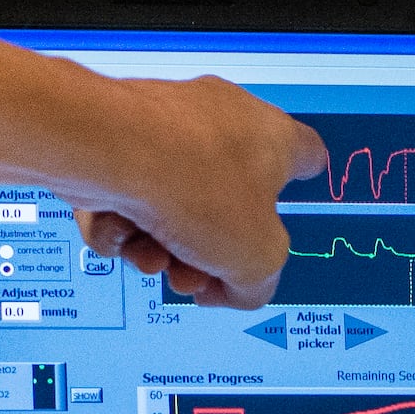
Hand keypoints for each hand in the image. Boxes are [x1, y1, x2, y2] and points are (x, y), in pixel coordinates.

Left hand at [54, 74, 322, 308]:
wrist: (109, 149)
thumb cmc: (193, 183)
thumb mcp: (255, 261)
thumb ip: (259, 283)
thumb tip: (240, 290)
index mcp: (273, 139)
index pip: (306, 156)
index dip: (300, 185)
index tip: (282, 210)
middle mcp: (222, 123)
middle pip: (224, 200)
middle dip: (206, 250)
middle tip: (193, 274)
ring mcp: (167, 126)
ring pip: (170, 203)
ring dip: (160, 245)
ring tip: (151, 257)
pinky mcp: (117, 137)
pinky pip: (125, 194)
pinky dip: (120, 222)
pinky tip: (118, 231)